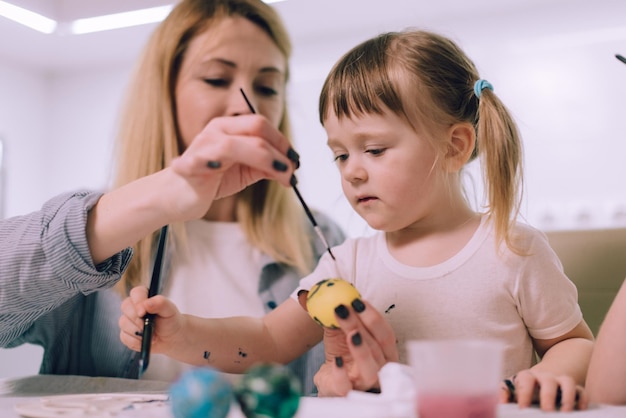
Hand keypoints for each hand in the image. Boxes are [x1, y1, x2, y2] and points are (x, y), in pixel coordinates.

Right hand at [119, 286, 184, 354]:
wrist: (171, 337)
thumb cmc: (170, 320)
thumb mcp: (169, 310)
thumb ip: (160, 303)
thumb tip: (146, 304)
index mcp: (144, 296)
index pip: (136, 293)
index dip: (137, 302)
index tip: (143, 313)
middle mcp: (133, 306)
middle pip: (126, 307)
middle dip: (137, 319)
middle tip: (148, 327)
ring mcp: (128, 319)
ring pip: (123, 323)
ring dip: (138, 332)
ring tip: (152, 335)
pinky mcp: (125, 333)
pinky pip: (124, 337)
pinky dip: (136, 341)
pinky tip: (145, 341)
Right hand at [168, 114, 295, 219]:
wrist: (176, 196)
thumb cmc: (210, 180)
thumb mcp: (244, 171)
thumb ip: (265, 166)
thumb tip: (290, 167)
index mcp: (229, 127)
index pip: (262, 124)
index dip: (283, 142)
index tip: (295, 161)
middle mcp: (216, 130)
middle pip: (256, 128)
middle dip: (280, 150)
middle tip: (292, 171)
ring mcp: (203, 146)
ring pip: (240, 143)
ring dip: (267, 159)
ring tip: (283, 176)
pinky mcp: (189, 165)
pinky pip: (207, 160)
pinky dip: (219, 162)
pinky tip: (230, 170)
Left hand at [312, 298, 397, 395]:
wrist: (329, 378)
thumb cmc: (342, 353)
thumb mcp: (340, 331)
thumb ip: (337, 314)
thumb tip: (323, 292)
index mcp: (384, 352)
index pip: (385, 334)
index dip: (373, 317)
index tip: (357, 300)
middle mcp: (380, 368)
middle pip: (377, 347)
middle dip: (362, 325)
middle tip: (345, 308)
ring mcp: (365, 382)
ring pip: (369, 368)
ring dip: (360, 348)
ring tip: (350, 332)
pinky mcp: (347, 393)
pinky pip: (346, 386)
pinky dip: (341, 373)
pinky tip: (335, 359)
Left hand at [500, 369, 587, 411]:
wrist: (544, 377)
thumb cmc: (525, 387)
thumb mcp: (514, 388)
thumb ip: (506, 392)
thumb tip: (501, 402)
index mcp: (528, 376)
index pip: (525, 379)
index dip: (524, 392)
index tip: (523, 408)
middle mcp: (545, 377)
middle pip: (548, 380)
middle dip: (548, 395)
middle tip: (547, 411)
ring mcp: (560, 381)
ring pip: (567, 382)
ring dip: (567, 396)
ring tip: (565, 412)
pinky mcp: (574, 388)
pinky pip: (581, 390)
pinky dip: (582, 399)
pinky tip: (580, 409)